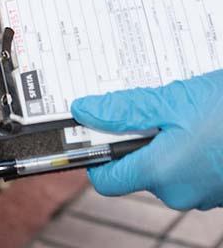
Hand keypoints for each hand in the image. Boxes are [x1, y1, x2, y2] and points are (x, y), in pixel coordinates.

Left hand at [72, 70, 222, 209]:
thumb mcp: (170, 100)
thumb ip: (123, 110)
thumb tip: (84, 110)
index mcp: (160, 174)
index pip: (105, 179)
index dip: (94, 154)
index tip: (92, 130)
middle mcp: (180, 192)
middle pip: (135, 168)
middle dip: (134, 137)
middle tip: (145, 106)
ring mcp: (204, 194)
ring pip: (164, 165)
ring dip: (163, 138)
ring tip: (179, 110)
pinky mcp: (220, 187)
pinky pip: (190, 167)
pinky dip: (187, 146)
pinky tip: (199, 123)